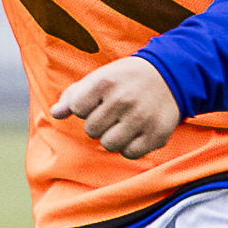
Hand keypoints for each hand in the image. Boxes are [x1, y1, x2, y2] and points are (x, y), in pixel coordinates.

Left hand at [53, 55, 182, 158]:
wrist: (172, 74)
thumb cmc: (127, 78)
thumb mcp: (100, 77)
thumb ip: (74, 95)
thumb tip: (55, 114)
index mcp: (105, 82)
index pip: (77, 109)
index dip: (85, 107)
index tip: (99, 100)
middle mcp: (123, 99)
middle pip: (91, 130)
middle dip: (100, 123)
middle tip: (115, 112)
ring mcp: (141, 118)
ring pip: (109, 144)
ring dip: (113, 137)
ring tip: (124, 124)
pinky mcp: (156, 134)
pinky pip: (130, 153)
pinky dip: (131, 146)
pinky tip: (137, 132)